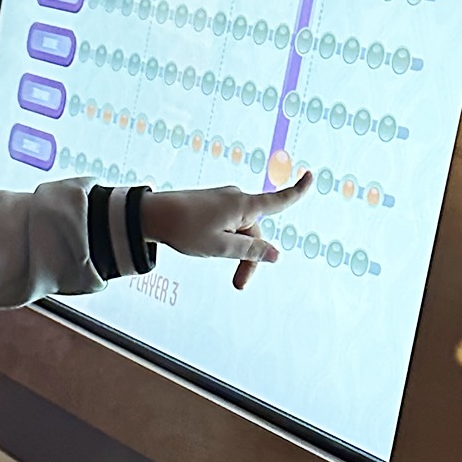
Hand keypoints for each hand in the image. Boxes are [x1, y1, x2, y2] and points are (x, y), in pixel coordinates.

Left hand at [142, 172, 311, 289]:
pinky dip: (223, 238)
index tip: (311, 176)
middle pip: (255, 231)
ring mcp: (222, 200)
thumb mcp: (221, 247)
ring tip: (209, 255)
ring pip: (239, 230)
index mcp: (243, 206)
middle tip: (238, 284)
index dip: (297, 191)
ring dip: (233, 249)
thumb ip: (250, 252)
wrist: (151, 214)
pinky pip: (226, 224)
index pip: (278, 201)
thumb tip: (276, 254)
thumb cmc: (185, 229)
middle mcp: (236, 198)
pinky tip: (202, 243)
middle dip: (249, 256)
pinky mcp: (210, 203)